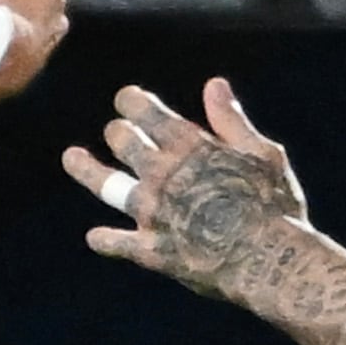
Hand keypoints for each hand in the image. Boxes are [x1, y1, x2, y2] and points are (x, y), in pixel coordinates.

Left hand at [70, 80, 307, 302]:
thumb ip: (231, 120)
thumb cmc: (273, 205)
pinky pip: (119, 244)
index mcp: (188, 146)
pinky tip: (94, 237)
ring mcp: (152, 214)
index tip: (127, 99)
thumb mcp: (262, 154)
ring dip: (87, 170)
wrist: (267, 260)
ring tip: (72, 158)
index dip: (132, 101)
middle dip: (119, 133)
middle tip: (118, 133)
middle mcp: (161, 175)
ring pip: (107, 186)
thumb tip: (214, 84)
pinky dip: (106, 240)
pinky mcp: (152, 250)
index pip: (144, 111)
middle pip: (122, 141)